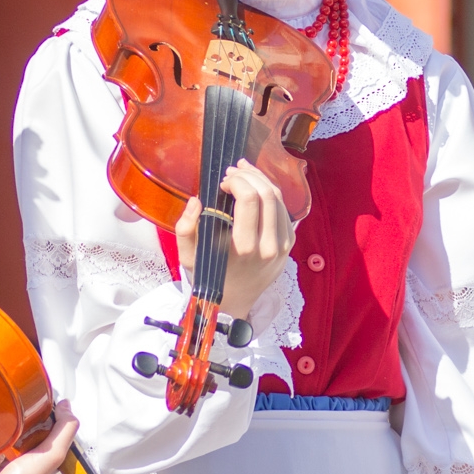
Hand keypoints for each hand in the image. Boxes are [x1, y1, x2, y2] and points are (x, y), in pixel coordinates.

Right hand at [0, 400, 76, 473]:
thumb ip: (64, 430)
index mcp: (53, 456)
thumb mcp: (53, 454)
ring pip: (18, 437)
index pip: (57, 428)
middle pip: (36, 431)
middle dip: (31, 419)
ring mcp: (19, 462)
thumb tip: (67, 406)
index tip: (45, 400)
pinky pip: (0, 447)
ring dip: (14, 428)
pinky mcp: (1, 465)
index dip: (53, 413)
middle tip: (25, 408)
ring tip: (11, 417)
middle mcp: (38, 459)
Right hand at [175, 159, 293, 319]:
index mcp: (244, 248)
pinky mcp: (288, 245)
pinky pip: (284, 210)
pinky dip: (270, 194)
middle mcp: (268, 247)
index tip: (222, 181)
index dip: (236, 181)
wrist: (234, 302)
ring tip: (244, 173)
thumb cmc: (209, 276)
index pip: (249, 199)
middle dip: (249, 174)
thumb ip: (185, 228)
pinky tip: (256, 189)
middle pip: (267, 194)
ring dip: (261, 180)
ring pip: (279, 199)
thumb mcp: (188, 257)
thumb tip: (197, 200)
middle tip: (234, 170)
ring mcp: (282, 246)